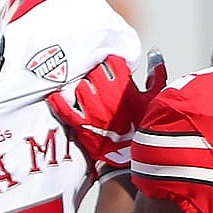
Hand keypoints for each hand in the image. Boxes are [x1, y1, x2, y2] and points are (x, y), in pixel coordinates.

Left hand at [47, 49, 166, 174]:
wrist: (131, 157)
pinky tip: (55, 95)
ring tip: (87, 89)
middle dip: (97, 71)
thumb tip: (154, 54)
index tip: (111, 63)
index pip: (113, 63)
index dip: (112, 61)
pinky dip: (57, 101)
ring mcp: (92, 110)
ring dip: (83, 86)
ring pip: (80, 87)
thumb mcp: (154, 99)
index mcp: (125, 90)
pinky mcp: (80, 123)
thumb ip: (157, 75)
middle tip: (98, 75)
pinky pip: (64, 108)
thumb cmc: (143, 127)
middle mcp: (107, 97)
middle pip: (95, 72)